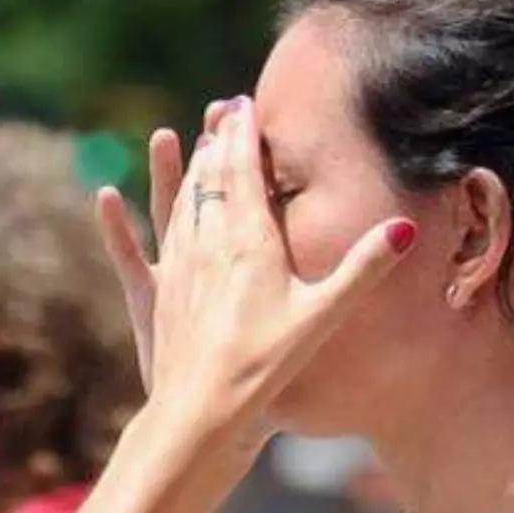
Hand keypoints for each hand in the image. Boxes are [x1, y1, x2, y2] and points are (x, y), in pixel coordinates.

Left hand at [98, 98, 415, 437]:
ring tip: (193, 142)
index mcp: (248, 241)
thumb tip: (404, 228)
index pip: (243, 171)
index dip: (244, 135)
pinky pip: (142, 244)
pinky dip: (130, 217)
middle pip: (210, 178)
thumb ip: (362, 268)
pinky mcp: (158, 295)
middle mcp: (207, 243)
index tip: (246, 102)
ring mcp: (178, 267)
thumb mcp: (324, 315)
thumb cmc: (267, 364)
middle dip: (219, 141)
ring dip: (188, 169)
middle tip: (223, 110)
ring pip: (180, 204)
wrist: (202, 410)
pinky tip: (108, 197)